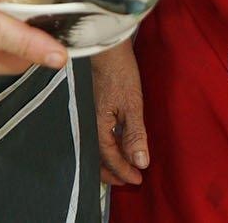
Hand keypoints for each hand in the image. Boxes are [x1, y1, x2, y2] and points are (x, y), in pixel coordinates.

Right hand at [91, 43, 149, 185]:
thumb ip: (135, 134)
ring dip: (109, 160)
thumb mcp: (132, 104)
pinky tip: (116, 144)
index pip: (110, 159)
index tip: (138, 180)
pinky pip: (96, 136)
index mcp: (96, 128)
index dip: (124, 172)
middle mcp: (87, 126)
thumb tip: (140, 162)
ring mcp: (86, 117)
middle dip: (113, 172)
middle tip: (129, 180)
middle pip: (97, 159)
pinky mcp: (89, 109)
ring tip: (124, 166)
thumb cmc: (119, 71)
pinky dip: (106, 146)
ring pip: (95, 148)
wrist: (105, 47)